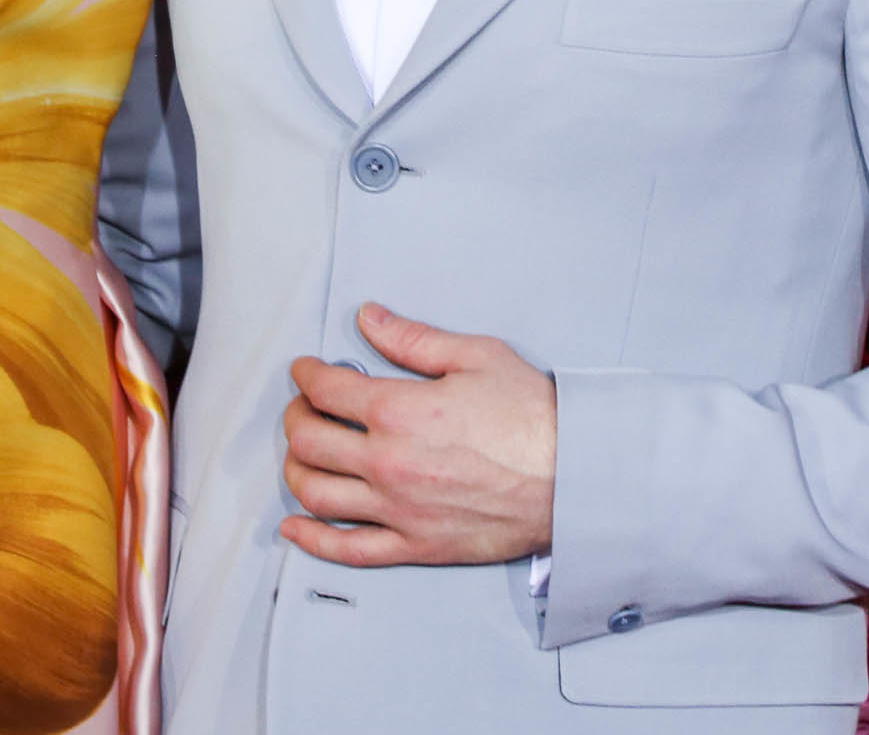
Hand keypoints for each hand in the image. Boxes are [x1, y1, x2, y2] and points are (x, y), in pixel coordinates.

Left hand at [278, 302, 554, 567]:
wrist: (573, 478)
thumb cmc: (534, 419)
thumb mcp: (476, 356)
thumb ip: (413, 339)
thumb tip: (370, 319)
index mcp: (399, 411)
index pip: (326, 389)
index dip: (306, 375)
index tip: (306, 371)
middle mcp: (388, 462)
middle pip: (309, 441)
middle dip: (295, 417)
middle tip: (301, 407)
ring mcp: (397, 508)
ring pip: (317, 493)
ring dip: (295, 470)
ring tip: (300, 455)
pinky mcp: (414, 544)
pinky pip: (348, 548)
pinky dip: (312, 539)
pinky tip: (295, 527)